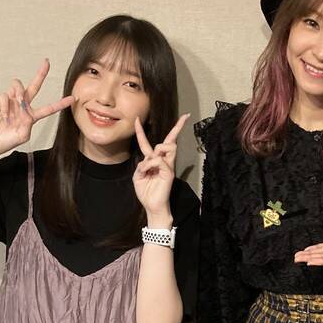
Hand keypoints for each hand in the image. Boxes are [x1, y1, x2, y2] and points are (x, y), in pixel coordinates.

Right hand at [0, 59, 74, 159]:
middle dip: (41, 74)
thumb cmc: (7, 141)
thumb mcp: (23, 136)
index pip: (49, 108)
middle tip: (47, 62)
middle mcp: (23, 105)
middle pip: (34, 86)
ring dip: (19, 93)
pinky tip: (4, 116)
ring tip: (17, 104)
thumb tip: (26, 111)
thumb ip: (28, 124)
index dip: (60, 104)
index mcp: (31, 115)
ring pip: (18, 86)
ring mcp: (11, 101)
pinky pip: (5, 96)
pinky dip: (6, 106)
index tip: (73, 99)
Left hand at [132, 113, 189, 227]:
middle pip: (169, 140)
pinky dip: (150, 164)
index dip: (140, 131)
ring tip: (150, 162)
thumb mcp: (137, 177)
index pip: (147, 143)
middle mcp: (162, 160)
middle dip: (178, 127)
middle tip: (186, 116)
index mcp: (152, 160)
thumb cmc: (146, 192)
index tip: (137, 119)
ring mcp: (168, 165)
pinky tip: (148, 171)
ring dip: (156, 150)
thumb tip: (148, 159)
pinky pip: (160, 160)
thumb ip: (141, 165)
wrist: (152, 206)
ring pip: (168, 146)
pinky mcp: (169, 172)